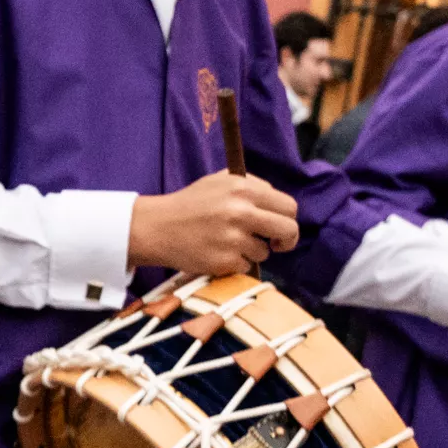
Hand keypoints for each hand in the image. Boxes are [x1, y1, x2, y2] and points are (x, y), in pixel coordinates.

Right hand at [127, 172, 298, 277]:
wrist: (158, 227)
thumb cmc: (191, 203)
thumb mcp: (220, 181)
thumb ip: (252, 185)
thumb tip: (277, 202)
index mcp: (244, 189)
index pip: (289, 206)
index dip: (287, 218)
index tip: (280, 227)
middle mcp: (241, 212)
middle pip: (288, 230)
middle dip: (286, 240)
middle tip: (276, 244)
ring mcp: (234, 239)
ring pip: (265, 252)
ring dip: (252, 251)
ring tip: (228, 243)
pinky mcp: (225, 261)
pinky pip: (246, 266)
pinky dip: (235, 263)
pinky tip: (217, 252)